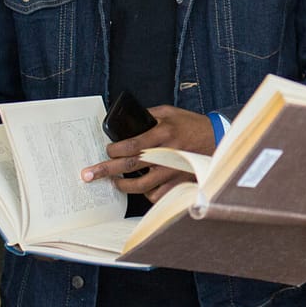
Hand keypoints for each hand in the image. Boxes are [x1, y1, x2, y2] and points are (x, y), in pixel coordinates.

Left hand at [81, 105, 215, 202]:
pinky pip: (157, 195)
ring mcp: (172, 172)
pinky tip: (143, 186)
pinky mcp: (178, 183)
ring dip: (123, 185)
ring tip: (114, 183)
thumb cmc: (191, 125)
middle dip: (105, 170)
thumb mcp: (170, 112)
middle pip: (131, 166)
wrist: (217, 140)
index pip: (132, 145)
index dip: (115, 149)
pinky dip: (146, 193)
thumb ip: (148, 116)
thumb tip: (126, 121)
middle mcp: (166, 154)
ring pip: (142, 186)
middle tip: (88, 174)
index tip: (108, 150)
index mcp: (163, 134)